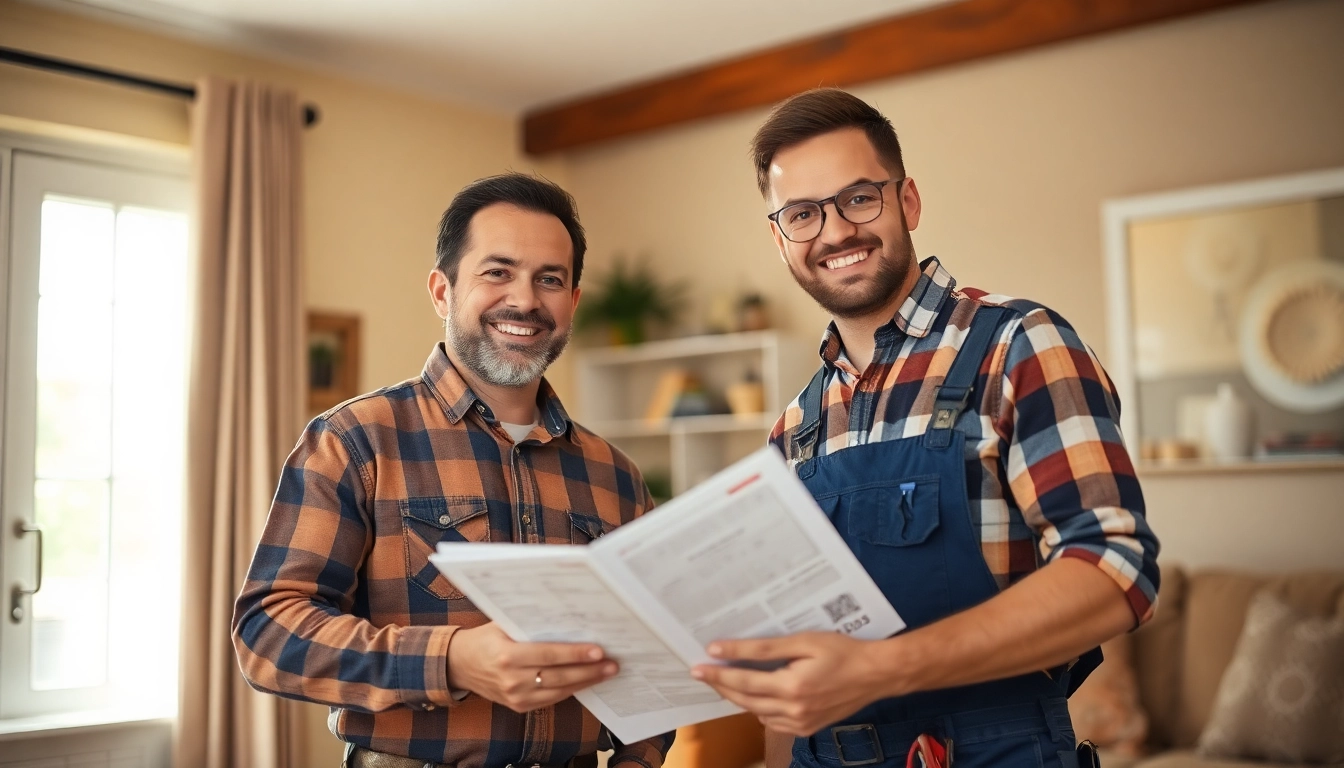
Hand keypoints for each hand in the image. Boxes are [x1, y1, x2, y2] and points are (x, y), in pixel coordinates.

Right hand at [448, 623, 618, 711]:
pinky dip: (571, 690)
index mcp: (508, 656)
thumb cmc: (485, 638)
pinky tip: (586, 681)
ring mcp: (515, 697)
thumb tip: (568, 616)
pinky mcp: (518, 707)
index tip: (598, 651)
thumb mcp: (503, 625)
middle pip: (559, 676)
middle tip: (612, 664)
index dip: (575, 654)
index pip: (549, 655)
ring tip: (606, 672)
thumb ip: (531, 624)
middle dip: (589, 670)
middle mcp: (511, 679)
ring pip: (559, 691)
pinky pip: (551, 699)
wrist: (459, 665)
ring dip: (585, 682)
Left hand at [691, 633, 894, 735]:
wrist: (876, 674)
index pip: (742, 681)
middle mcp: (793, 710)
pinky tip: (757, 694)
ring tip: (724, 679)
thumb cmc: (842, 651)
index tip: (696, 666)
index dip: (716, 674)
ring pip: (756, 713)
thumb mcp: (802, 641)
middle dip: (721, 685)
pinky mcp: (807, 729)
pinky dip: (759, 709)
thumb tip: (724, 649)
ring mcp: (800, 723)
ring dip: (738, 697)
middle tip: (702, 672)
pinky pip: (772, 722)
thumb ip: (762, 647)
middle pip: (744, 699)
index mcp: (791, 687)